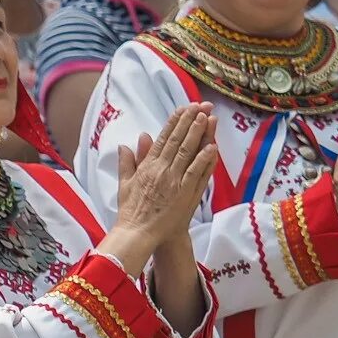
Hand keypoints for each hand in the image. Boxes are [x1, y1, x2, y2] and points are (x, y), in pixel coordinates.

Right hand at [102, 104, 216, 267]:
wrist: (138, 232)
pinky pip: (197, 173)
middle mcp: (161, 170)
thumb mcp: (125, 183)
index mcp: (147, 166)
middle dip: (190, 121)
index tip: (183, 108)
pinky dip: (204, 160)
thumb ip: (128, 162)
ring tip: (207, 117)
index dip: (174, 122)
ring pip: (188, 153)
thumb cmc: (131, 210)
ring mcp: (175, 181)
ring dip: (199, 134)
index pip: (163, 138)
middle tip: (200, 105)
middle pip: (178, 141)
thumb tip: (128, 144)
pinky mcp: (185, 194)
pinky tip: (212, 147)